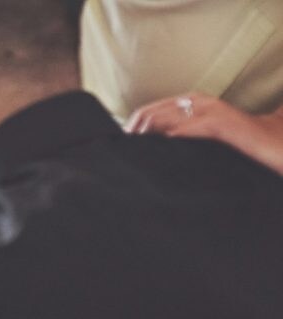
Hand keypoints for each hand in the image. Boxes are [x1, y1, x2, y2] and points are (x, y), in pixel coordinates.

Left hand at [126, 93, 282, 173]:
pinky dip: (172, 137)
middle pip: (154, 112)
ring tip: (135, 147)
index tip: (123, 140)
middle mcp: (198, 100)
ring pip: (166, 119)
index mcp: (191, 100)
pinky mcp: (220, 123)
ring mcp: (209, 110)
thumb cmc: (236, 140)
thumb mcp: (203, 131)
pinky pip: (190, 128)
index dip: (134, 124)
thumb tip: (152, 139)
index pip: (151, 109)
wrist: (272, 141)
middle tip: (125, 146)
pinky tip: (162, 146)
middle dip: (136, 130)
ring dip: (148, 134)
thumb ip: (180, 130)